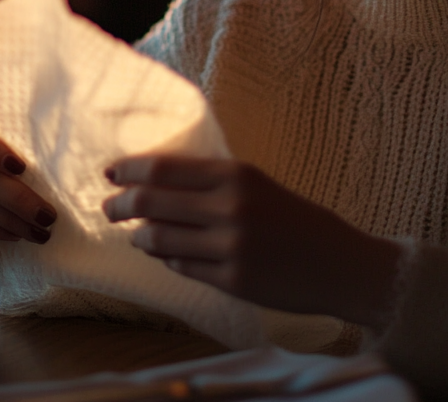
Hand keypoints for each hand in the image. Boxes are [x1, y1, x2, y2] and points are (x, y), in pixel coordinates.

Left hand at [102, 154, 402, 328]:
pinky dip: (167, 257)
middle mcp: (230, 207)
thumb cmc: (295, 218)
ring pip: (160, 239)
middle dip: (122, 204)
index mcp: (236, 174)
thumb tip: (157, 183)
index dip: (131, 170)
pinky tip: (165, 253)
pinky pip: (182, 266)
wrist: (338, 261)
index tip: (111, 171)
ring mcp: (230, 246)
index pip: (165, 168)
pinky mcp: (232, 280)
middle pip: (153, 202)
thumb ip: (213, 182)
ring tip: (134, 234)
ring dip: (139, 236)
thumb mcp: (257, 184)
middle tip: (109, 206)